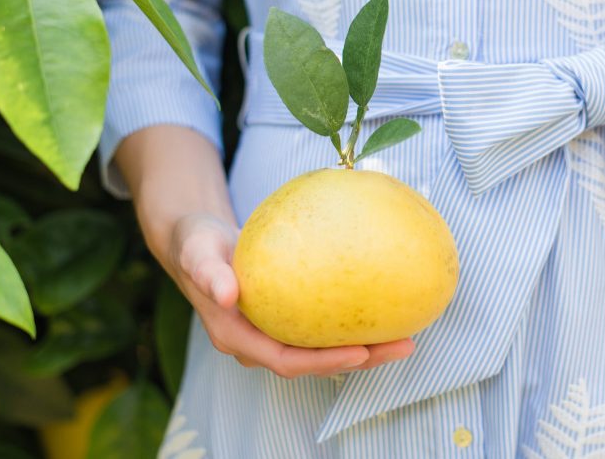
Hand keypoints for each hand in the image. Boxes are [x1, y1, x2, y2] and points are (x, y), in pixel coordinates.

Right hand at [167, 212, 415, 378]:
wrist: (197, 241)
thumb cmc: (197, 244)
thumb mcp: (197, 252)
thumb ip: (209, 273)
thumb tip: (229, 294)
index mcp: (237, 338)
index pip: (287, 361)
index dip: (325, 362)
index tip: (362, 353)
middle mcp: (259, 343)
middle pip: (316, 363)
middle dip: (361, 359)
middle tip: (405, 345)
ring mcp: (274, 332)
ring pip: (324, 349)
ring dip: (366, 348)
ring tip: (408, 336)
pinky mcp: (288, 318)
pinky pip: (324, 327)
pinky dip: (353, 323)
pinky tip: (385, 308)